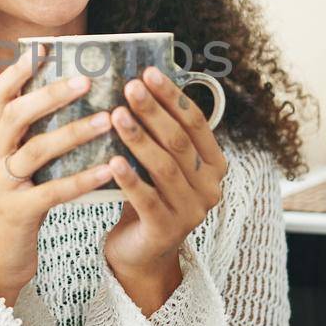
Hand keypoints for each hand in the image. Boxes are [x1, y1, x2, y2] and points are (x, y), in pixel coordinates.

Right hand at [0, 42, 116, 305]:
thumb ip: (32, 140)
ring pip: (36, 150)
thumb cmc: (15, 209)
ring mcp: (3, 185)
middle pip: (15, 115)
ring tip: (108, 118)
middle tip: (86, 79)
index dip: (18, 71)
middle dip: (50, 94)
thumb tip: (72, 107)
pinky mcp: (18, 212)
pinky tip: (108, 169)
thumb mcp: (15, 170)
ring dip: (74, 131)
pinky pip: (52, 191)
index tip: (43, 48)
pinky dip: (81, 178)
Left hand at [103, 65, 228, 314]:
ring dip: (139, 139)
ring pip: (165, 167)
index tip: (148, 72)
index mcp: (214, 165)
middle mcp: (210, 187)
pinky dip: (130, 178)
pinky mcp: (167, 230)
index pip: (195, 123)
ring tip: (115, 116)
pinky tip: (111, 160)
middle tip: (129, 87)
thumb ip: (160, 134)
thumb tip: (136, 82)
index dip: (172, 96)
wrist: (142, 253)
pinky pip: (147, 199)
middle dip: (153, 111)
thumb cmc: (148, 196)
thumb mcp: (161, 164)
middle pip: (180, 141)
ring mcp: (191, 211)